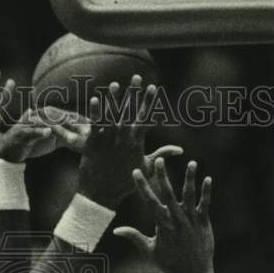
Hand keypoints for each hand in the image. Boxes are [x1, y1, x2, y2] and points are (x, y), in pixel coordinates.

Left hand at [74, 77, 182, 209]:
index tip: (153, 87)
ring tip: (114, 84)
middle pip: (129, 112)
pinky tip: (95, 99)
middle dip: (133, 94)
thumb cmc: (125, 183)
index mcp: (136, 143)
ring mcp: (108, 142)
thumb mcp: (146, 169)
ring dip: (114, 99)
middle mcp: (123, 140)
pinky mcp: (93, 145)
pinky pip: (94, 126)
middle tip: (136, 76)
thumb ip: (162, 155)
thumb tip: (180, 150)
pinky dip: (95, 113)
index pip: (145, 118)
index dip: (149, 102)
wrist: (102, 196)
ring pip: (112, 116)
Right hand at [113, 159, 214, 272]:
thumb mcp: (149, 251)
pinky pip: (206, 204)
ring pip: (189, 195)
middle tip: (159, 160)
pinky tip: (208, 178)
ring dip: (190, 179)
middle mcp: (176, 220)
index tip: (136, 172)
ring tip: (192, 162)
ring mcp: (191, 220)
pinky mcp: (204, 223)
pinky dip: (207, 192)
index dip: (142, 186)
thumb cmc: (169, 263)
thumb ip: (133, 237)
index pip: (149, 201)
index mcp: (161, 225)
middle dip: (163, 176)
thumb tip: (116, 231)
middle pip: (168, 194)